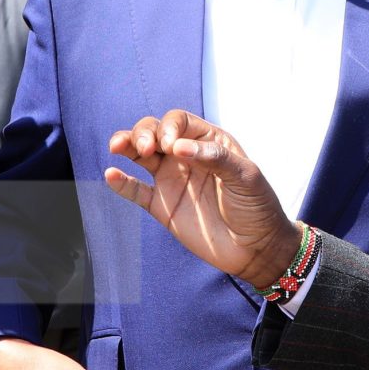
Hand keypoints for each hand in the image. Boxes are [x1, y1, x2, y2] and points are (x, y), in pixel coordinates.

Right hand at [102, 109, 299, 289]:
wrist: (256, 248)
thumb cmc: (257, 206)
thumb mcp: (245, 177)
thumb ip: (215, 158)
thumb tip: (178, 147)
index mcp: (208, 142)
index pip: (179, 121)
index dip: (169, 127)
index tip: (169, 145)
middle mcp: (186, 156)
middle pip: (154, 131)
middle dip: (143, 133)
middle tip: (146, 149)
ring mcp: (171, 179)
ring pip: (140, 155)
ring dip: (126, 145)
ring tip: (117, 146)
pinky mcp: (161, 205)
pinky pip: (136, 190)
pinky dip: (121, 182)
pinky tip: (111, 175)